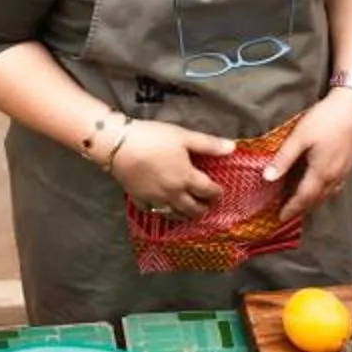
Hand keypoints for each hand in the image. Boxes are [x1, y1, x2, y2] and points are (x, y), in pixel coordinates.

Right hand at [110, 121, 233, 218]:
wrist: (119, 146)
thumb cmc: (153, 138)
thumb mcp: (184, 137)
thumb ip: (208, 144)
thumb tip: (232, 148)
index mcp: (187, 178)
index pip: (208, 191)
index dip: (217, 193)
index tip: (219, 192)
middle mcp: (174, 194)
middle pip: (193, 209)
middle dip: (203, 208)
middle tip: (206, 205)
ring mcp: (156, 199)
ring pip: (175, 215)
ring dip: (186, 215)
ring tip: (189, 212)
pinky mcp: (140, 200)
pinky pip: (154, 212)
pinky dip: (161, 213)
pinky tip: (163, 209)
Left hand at [267, 91, 351, 224]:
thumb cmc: (325, 119)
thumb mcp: (300, 137)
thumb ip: (284, 159)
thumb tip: (267, 178)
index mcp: (321, 172)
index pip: (303, 198)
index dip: (291, 209)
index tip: (280, 218)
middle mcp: (335, 177)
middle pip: (316, 199)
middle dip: (301, 208)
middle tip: (287, 214)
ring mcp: (345, 171)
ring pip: (328, 194)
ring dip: (313, 202)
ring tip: (301, 204)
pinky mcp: (351, 164)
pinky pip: (336, 187)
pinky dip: (325, 193)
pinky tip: (321, 188)